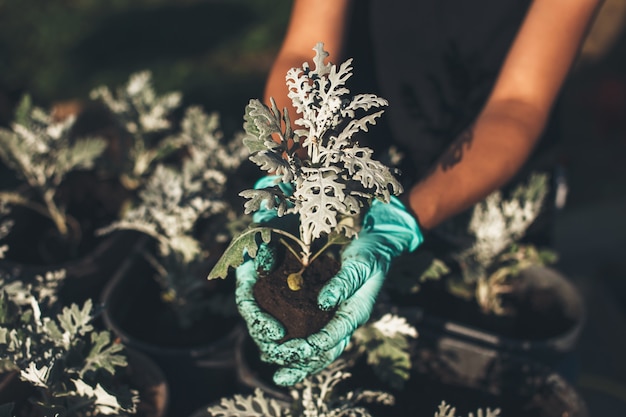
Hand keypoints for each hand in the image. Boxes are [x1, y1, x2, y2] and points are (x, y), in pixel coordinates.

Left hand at [238, 194, 422, 385]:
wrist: (375, 246)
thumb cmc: (370, 254)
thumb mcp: (361, 264)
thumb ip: (344, 283)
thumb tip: (323, 302)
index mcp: (355, 313)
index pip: (334, 338)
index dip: (313, 346)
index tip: (292, 351)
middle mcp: (344, 321)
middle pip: (324, 353)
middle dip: (302, 364)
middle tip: (280, 373)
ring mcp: (334, 318)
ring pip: (316, 350)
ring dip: (297, 363)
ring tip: (277, 372)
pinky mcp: (325, 311)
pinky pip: (310, 334)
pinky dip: (296, 346)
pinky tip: (277, 349)